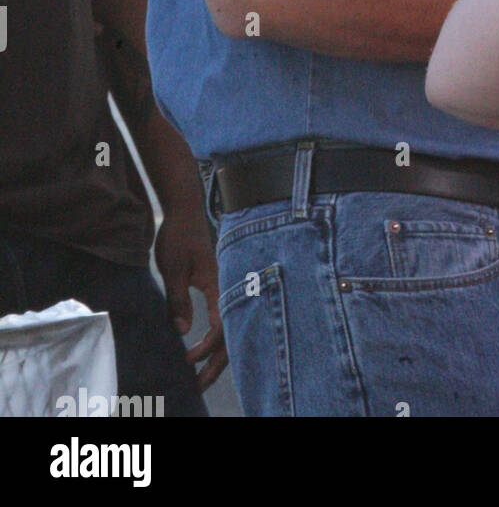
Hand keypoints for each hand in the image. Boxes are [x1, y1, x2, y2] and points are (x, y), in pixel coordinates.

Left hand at [153, 202, 227, 392]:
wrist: (185, 209)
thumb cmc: (178, 235)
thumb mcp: (173, 268)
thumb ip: (177, 299)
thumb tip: (181, 332)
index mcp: (219, 282)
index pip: (221, 325)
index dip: (207, 348)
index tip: (188, 360)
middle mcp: (227, 285)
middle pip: (231, 332)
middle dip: (217, 362)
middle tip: (200, 385)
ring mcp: (225, 284)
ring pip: (230, 326)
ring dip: (218, 353)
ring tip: (202, 375)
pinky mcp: (218, 283)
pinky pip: (224, 316)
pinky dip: (216, 337)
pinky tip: (203, 348)